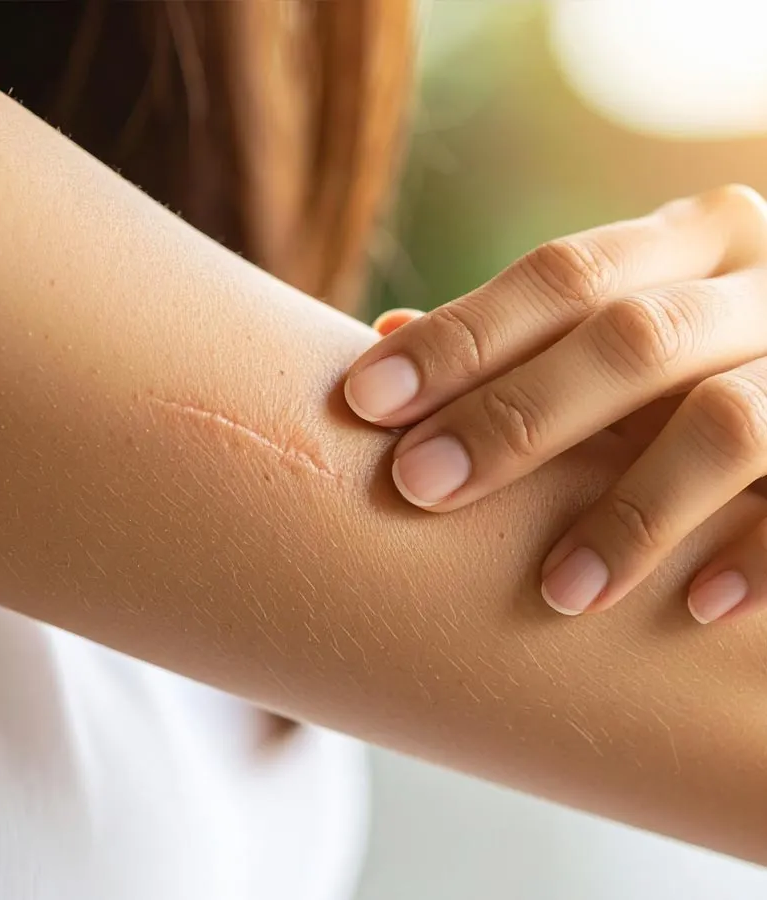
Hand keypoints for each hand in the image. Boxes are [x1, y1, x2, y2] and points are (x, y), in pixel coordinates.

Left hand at [345, 185, 766, 623]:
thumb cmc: (695, 358)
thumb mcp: (623, 323)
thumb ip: (522, 337)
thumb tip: (383, 338)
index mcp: (688, 242)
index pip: (559, 276)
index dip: (460, 339)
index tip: (364, 399)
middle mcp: (760, 281)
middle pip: (629, 340)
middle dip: (516, 419)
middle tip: (419, 485)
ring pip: (725, 423)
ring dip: (631, 513)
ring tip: (557, 593)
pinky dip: (759, 555)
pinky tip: (696, 608)